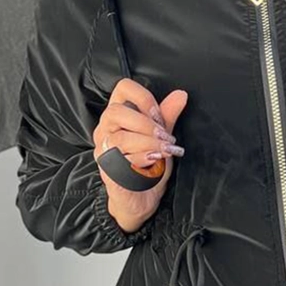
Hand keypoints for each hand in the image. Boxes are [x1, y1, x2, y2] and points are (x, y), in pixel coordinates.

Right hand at [92, 79, 188, 226]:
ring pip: (121, 138)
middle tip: (166, 137)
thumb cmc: (149, 165)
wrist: (142, 197)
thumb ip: (167, 116)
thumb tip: (181, 95)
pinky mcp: (107, 171)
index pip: (122, 88)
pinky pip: (122, 161)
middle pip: (116, 112)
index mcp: (118, 117)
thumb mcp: (161, 137)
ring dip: (150, 143)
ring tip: (167, 151)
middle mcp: (105, 131)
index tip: (159, 114)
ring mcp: (103, 151)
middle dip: (147, 124)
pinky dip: (143, 159)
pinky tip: (155, 162)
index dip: (143, 97)